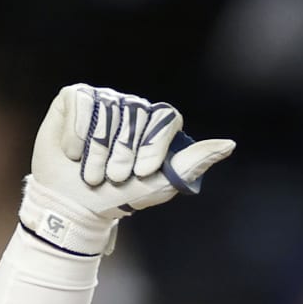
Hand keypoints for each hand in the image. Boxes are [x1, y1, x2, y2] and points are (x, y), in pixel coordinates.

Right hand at [19, 84, 234, 255]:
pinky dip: (76, 134)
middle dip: (122, 153)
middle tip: (112, 178)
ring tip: (91, 173)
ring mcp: (103, 99)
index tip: (141, 173)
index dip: (154, 144)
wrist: (75, 204)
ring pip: (107, 110)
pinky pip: (80, 103)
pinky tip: (73, 154)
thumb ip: (193, 163)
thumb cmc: (120, 196)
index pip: (166, 116)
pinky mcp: (74, 99)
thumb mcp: (161, 184)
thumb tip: (229, 144)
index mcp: (155, 124)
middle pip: (136, 114)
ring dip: (97, 151)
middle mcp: (131, 106)